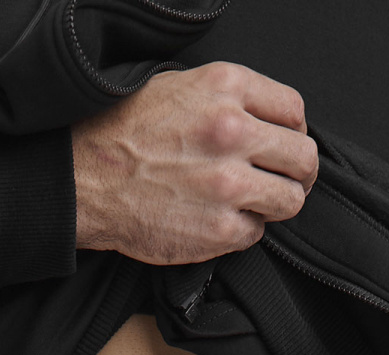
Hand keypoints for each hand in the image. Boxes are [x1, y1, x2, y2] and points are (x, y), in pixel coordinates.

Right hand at [72, 63, 317, 266]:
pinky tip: (216, 220)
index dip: (293, 133)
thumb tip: (266, 122)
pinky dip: (242, 230)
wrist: (85, 179)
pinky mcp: (221, 229)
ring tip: (251, 203)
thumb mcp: (179, 87)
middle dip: (297, 173)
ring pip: (290, 200)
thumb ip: (229, 100)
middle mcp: (234, 131)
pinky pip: (257, 233)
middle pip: (303, 158)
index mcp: (226, 87)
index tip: (283, 146)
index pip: (294, 111)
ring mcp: (230, 184)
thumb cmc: (125, 132)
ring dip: (276, 204)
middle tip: (283, 182)